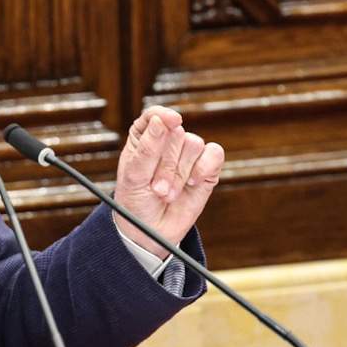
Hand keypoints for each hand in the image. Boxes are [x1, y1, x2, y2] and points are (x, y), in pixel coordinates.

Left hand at [112, 106, 224, 260]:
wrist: (151, 232)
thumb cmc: (136, 201)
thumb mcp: (133, 177)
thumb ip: (147, 148)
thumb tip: (162, 121)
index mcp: (144, 138)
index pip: (155, 115)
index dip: (163, 115)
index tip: (171, 121)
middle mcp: (167, 141)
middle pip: (175, 133)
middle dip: (166, 164)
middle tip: (156, 189)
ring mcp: (188, 154)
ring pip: (193, 144)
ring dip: (180, 173)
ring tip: (168, 193)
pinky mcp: (206, 168)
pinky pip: (214, 154)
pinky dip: (204, 168)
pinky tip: (193, 182)